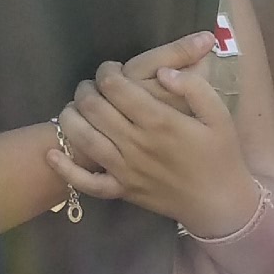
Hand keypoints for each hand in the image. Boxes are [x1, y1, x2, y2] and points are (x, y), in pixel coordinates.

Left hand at [49, 32, 252, 227]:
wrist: (220, 204)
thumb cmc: (221, 156)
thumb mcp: (219, 115)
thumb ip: (194, 87)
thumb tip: (163, 72)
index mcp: (159, 121)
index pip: (117, 86)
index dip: (107, 71)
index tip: (111, 69)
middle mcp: (136, 143)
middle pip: (94, 107)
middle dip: (86, 89)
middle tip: (93, 85)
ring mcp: (124, 169)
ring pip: (82, 137)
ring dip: (71, 116)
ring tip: (77, 108)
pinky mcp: (120, 190)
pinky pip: (85, 182)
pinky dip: (65, 168)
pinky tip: (52, 154)